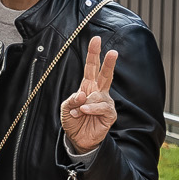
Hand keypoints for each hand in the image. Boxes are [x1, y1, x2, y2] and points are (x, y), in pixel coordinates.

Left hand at [59, 36, 120, 152]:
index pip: (91, 67)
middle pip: (105, 74)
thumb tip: (82, 95)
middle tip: (112, 51)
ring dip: (86, 103)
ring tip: (78, 111)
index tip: (96, 40)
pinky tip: (85, 111)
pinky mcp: (110, 113)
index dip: (93, 54)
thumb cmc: (73, 121)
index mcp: (87, 87)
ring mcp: (105, 102)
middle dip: (108, 63)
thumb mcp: (65, 108)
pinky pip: (103, 107)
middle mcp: (98, 92)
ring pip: (99, 95)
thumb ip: (72, 100)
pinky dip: (92, 108)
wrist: (79, 139)